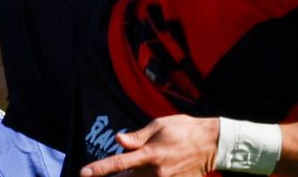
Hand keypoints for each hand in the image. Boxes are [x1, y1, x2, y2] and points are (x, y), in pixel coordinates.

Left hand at [80, 115, 217, 176]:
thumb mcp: (159, 126)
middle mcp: (156, 172)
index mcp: (149, 154)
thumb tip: (118, 140)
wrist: (213, 144)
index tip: (84, 173)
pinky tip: (145, 171)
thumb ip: (137, 137)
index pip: (119, 163)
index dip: (99, 169)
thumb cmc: (184, 129)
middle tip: (98, 173)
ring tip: (127, 168)